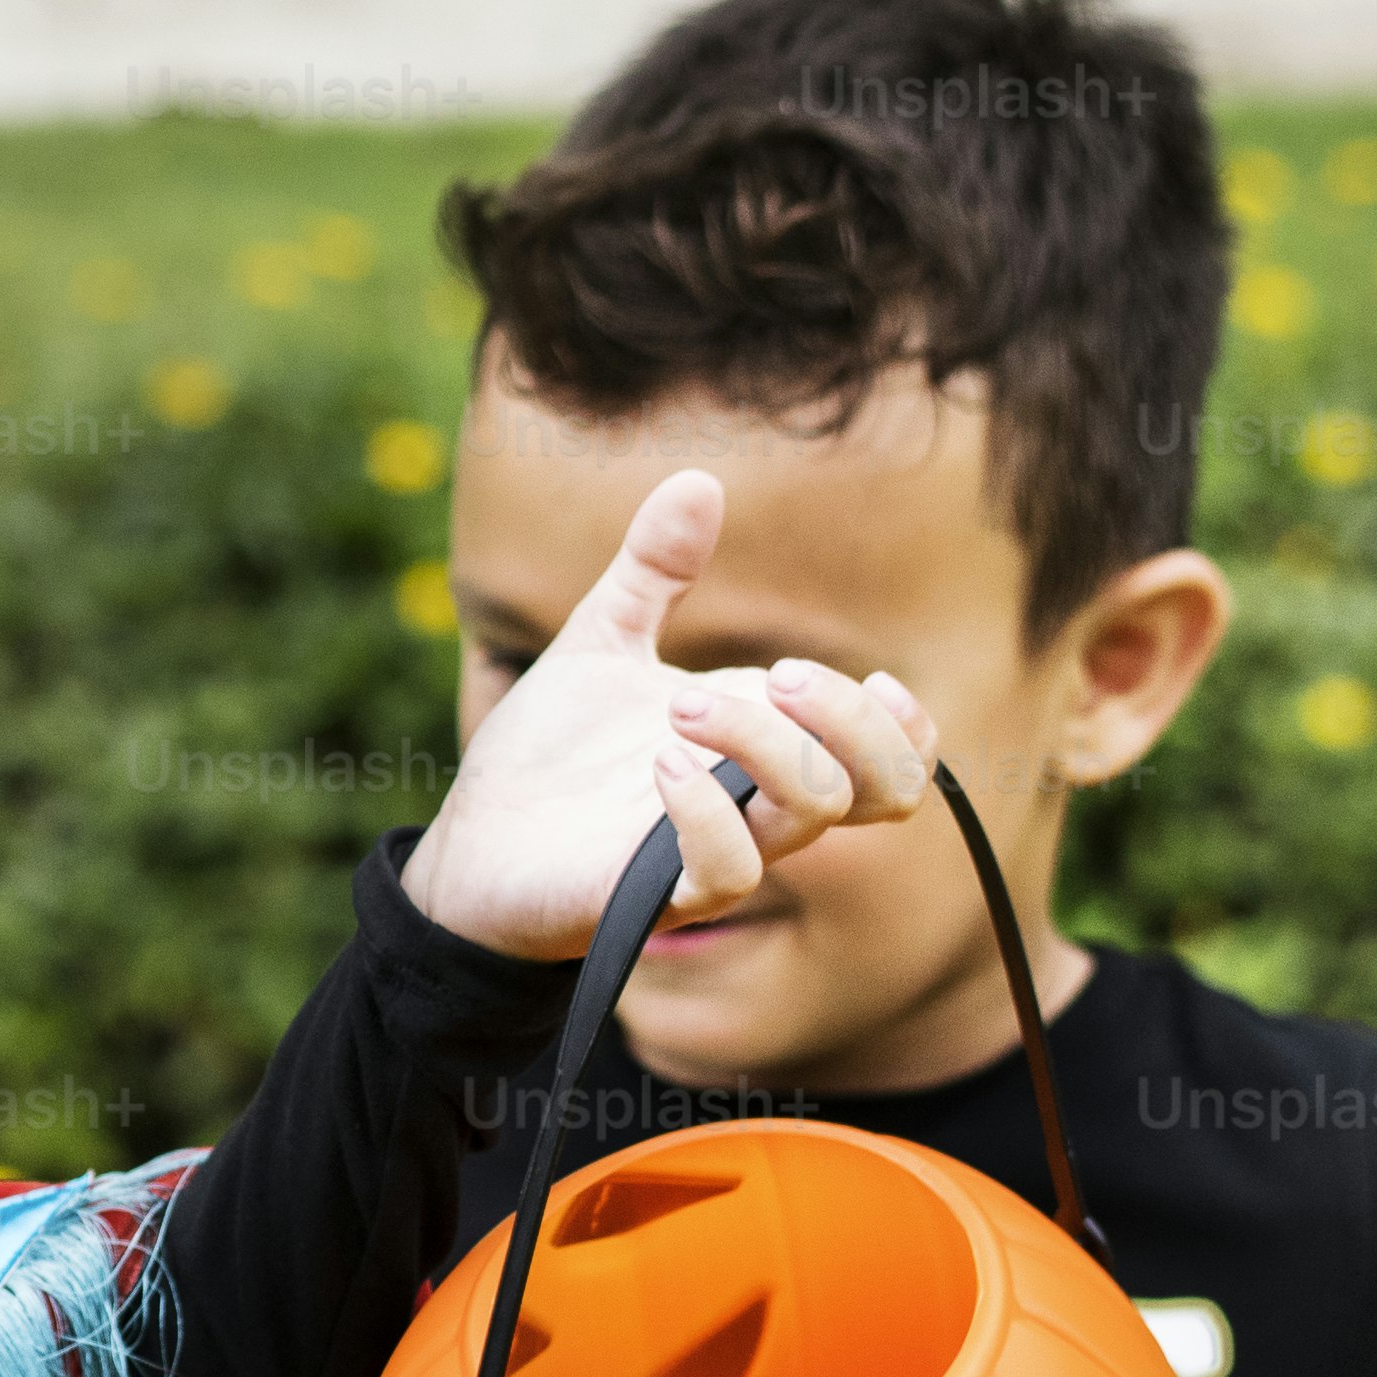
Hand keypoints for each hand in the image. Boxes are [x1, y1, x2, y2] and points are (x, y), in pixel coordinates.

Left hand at [397, 467, 938, 961]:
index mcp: (766, 749)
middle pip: (883, 791)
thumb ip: (654, 570)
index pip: (893, 760)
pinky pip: (730, 873)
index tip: (875, 676)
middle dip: (852, 722)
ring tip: (681, 703)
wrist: (468, 841)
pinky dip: (709, 814)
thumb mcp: (602, 641)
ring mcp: (714, 853)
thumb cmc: (549, 754)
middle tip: (777, 674)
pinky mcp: (658, 896)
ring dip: (768, 746)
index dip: (907, 724)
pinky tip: (661, 764)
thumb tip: (698, 479)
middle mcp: (757, 806)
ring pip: (810, 816)